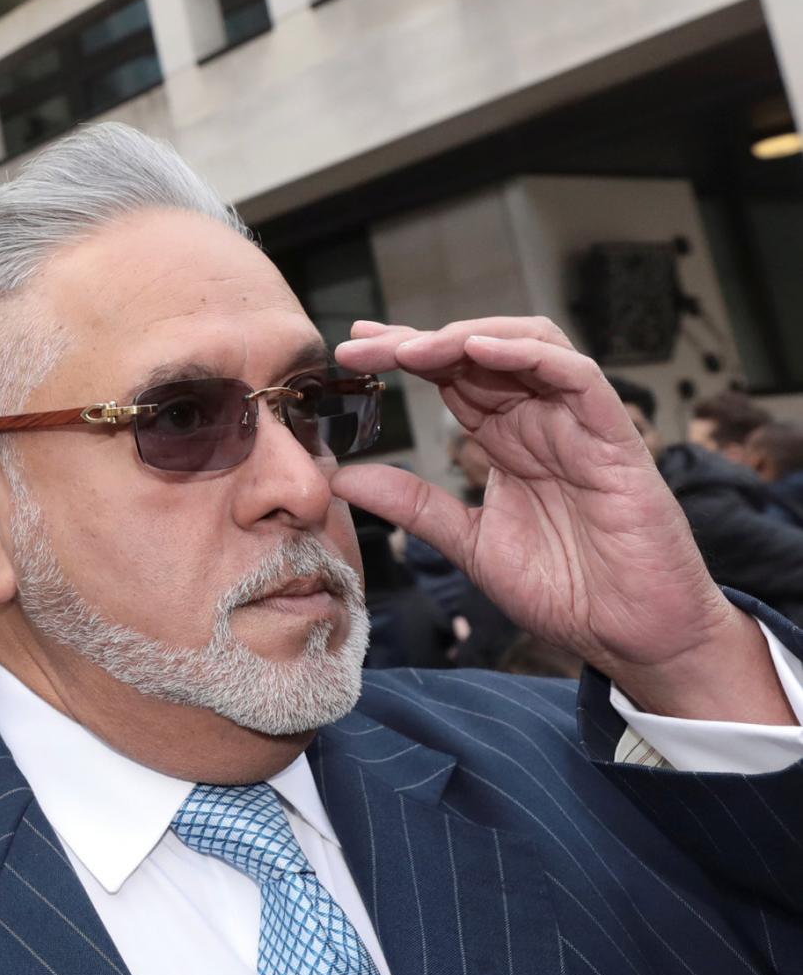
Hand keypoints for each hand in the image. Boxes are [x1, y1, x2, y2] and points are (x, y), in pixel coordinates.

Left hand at [333, 317, 787, 721]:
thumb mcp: (469, 542)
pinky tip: (478, 350)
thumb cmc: (567, 591)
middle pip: (482, 352)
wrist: (632, 637)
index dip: (405, 355)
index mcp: (508, 441)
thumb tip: (342, 478)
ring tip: (411, 348)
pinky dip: (528, 354)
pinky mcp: (616, 440)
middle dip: (419, 341)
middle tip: (361, 345)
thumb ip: (413, 505)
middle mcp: (543, 422)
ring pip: (530, 346)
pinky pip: (577, 376)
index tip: (350, 352)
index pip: (453, 377)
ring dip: (466, 337)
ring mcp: (580, 426)